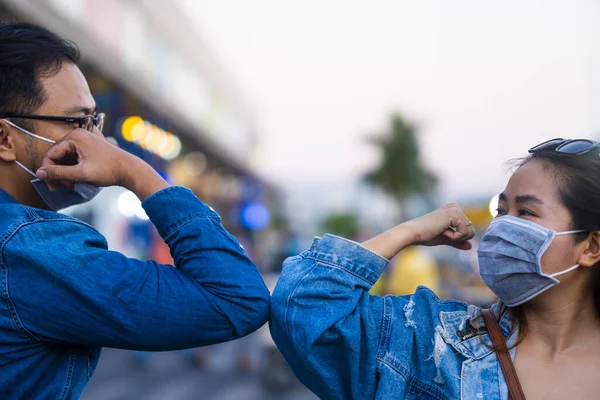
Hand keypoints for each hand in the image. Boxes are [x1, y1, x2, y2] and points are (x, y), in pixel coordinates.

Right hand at [36, 129, 168, 199]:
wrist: (130, 170)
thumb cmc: (108, 170)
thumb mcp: (81, 174)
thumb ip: (59, 173)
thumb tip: (40, 173)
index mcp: (75, 137)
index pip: (50, 154)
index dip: (48, 171)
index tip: (53, 186)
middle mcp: (78, 135)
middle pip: (57, 155)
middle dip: (58, 173)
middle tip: (65, 187)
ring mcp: (85, 139)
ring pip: (66, 157)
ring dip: (66, 172)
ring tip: (73, 184)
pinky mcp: (90, 146)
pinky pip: (75, 156)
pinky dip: (74, 168)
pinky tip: (78, 178)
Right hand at [361, 203, 474, 258]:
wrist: (413, 233)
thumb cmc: (425, 235)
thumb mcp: (445, 239)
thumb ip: (458, 241)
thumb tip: (471, 246)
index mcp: (453, 210)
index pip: (467, 229)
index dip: (457, 238)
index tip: (442, 233)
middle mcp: (455, 206)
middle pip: (471, 230)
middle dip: (458, 238)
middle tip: (441, 233)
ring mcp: (455, 209)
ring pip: (470, 232)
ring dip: (455, 238)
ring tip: (441, 232)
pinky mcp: (454, 214)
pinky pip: (464, 233)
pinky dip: (454, 237)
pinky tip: (441, 231)